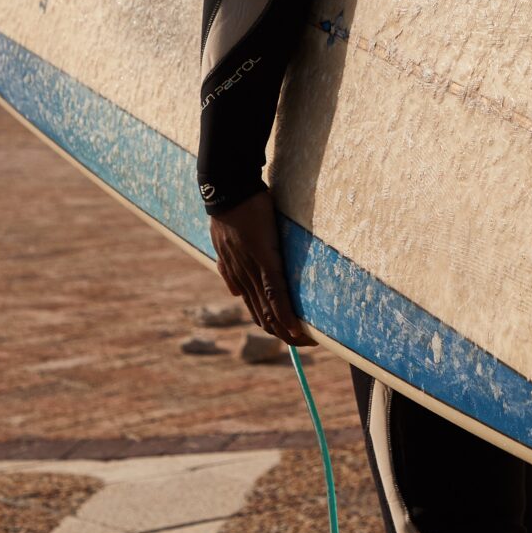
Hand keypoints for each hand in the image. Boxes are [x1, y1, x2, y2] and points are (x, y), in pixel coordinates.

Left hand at [208, 188, 315, 346]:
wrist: (229, 189)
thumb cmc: (231, 211)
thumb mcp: (223, 246)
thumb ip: (228, 269)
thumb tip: (233, 292)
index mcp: (237, 277)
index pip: (257, 311)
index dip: (272, 327)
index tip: (289, 336)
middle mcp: (244, 280)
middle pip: (264, 318)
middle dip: (284, 334)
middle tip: (305, 343)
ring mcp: (254, 271)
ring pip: (270, 312)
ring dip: (288, 330)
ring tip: (308, 341)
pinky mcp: (265, 260)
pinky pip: (277, 293)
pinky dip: (286, 314)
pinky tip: (297, 329)